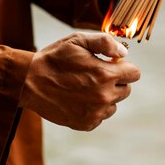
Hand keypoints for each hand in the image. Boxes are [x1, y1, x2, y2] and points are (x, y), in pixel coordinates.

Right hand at [20, 32, 140, 129]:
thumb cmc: (55, 57)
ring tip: (85, 86)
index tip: (111, 63)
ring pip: (113, 104)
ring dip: (105, 95)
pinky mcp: (85, 124)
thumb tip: (124, 52)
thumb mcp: (78, 40)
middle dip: (115, 81)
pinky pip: (100, 117)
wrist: (29, 81)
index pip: (134, 73)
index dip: (124, 66)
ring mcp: (94, 113)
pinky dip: (94, 108)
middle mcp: (103, 96)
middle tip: (95, 73)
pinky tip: (79, 98)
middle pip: (126, 90)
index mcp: (105, 74)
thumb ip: (105, 43)